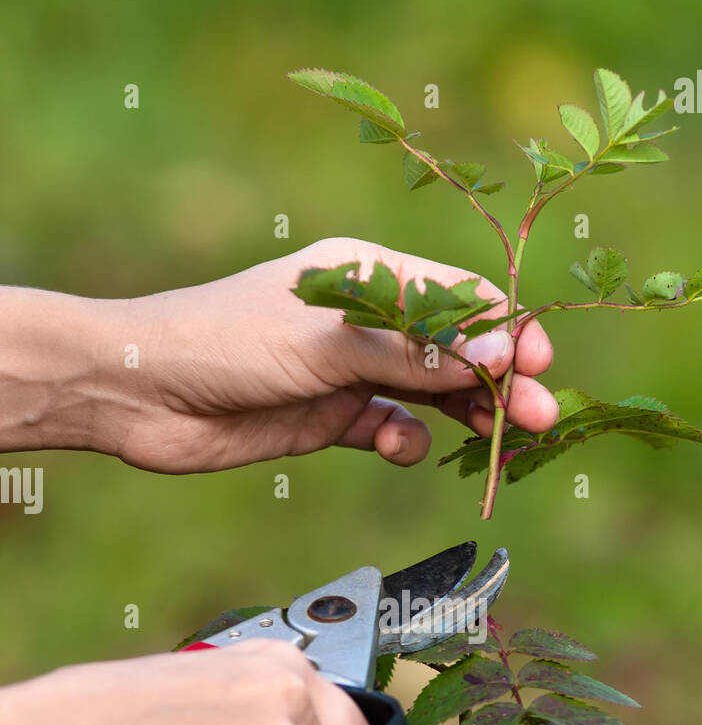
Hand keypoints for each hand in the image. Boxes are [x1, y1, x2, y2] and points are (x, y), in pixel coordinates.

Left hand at [98, 237, 558, 471]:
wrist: (137, 392)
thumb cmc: (224, 343)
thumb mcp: (326, 342)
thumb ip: (411, 350)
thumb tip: (495, 355)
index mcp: (367, 275)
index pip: (459, 295)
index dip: (503, 329)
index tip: (535, 366)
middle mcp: (364, 321)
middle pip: (454, 349)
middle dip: (498, 381)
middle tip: (540, 420)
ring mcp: (347, 372)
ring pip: (429, 393)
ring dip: (465, 416)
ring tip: (500, 445)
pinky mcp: (327, 417)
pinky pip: (387, 428)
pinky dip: (404, 440)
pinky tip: (402, 449)